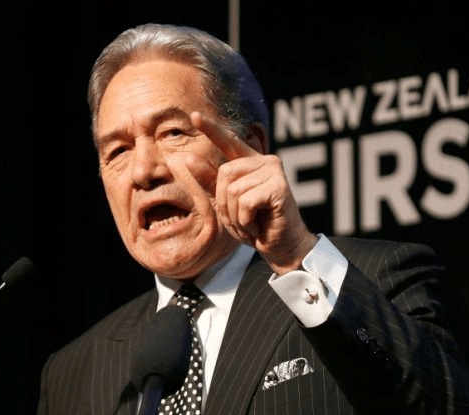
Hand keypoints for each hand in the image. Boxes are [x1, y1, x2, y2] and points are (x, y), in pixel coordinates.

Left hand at [190, 112, 316, 274]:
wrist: (280, 246)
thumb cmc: (255, 224)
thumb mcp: (227, 203)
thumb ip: (210, 181)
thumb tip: (188, 158)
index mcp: (251, 162)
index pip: (229, 141)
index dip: (212, 129)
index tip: (194, 115)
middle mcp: (265, 161)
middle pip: (224, 173)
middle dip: (225, 203)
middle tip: (241, 219)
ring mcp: (274, 172)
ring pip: (234, 190)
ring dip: (236, 215)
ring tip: (251, 223)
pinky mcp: (280, 187)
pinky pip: (246, 202)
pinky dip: (246, 220)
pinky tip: (258, 226)